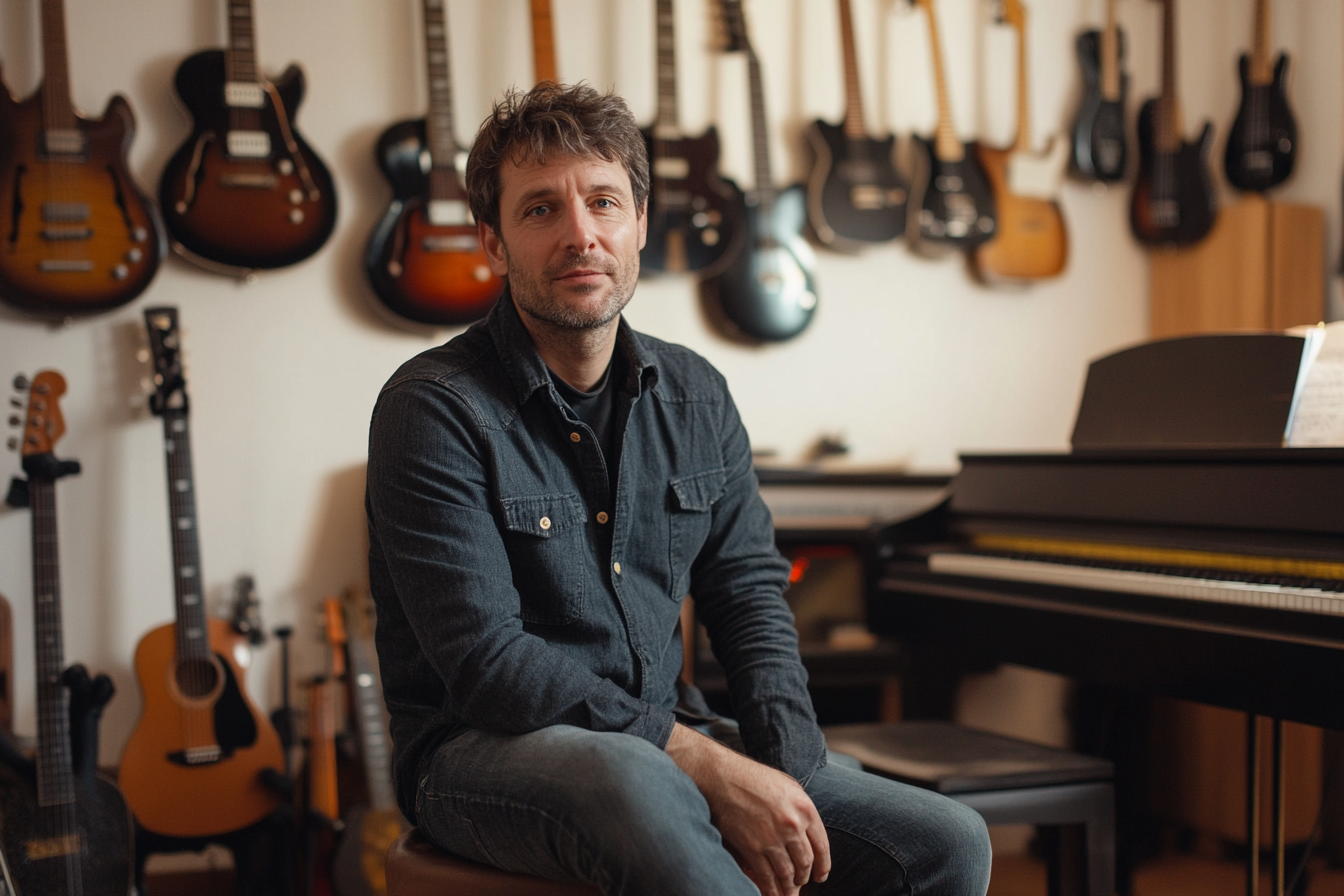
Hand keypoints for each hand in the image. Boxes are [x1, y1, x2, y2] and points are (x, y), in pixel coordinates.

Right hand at [666, 724, 829, 895]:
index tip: (821, 876)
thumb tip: (808, 834)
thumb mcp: (787, 786)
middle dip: (804, 877)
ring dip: (789, 887)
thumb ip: (801, 810)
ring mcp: (772, 838)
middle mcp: (792, 825)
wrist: (722, 776)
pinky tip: (773, 893)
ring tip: (788, 892)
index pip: (822, 846)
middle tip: (801, 883)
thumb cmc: (753, 778)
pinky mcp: (752, 848)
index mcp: (805, 808)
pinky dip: (771, 889)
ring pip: (787, 874)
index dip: (823, 866)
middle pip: (805, 863)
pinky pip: (767, 876)